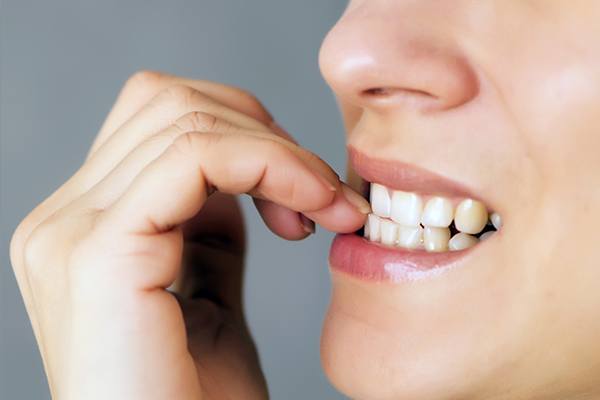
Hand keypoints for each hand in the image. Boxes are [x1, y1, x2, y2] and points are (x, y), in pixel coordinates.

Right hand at [9, 71, 368, 398]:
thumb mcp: (207, 291)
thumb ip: (208, 227)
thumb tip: (235, 173)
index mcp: (85, 225)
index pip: (160, 118)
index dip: (247, 134)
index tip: (307, 192)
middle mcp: (63, 219)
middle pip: (169, 101)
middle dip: (265, 132)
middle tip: (321, 193)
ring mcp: (70, 232)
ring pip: (185, 116)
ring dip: (279, 151)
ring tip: (324, 207)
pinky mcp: (98, 253)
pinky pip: (196, 157)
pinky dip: (270, 164)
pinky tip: (309, 210)